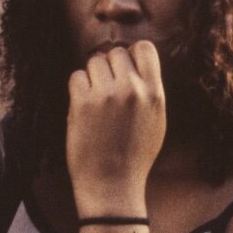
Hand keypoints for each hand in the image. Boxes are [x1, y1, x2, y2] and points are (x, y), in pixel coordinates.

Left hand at [66, 41, 166, 214]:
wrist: (112, 185)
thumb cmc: (134, 155)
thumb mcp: (156, 120)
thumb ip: (148, 90)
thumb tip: (133, 61)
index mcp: (154, 93)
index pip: (145, 48)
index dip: (132, 54)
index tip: (126, 68)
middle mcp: (132, 90)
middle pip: (116, 53)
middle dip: (110, 67)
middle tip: (108, 90)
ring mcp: (106, 95)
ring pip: (94, 62)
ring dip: (93, 77)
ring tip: (96, 100)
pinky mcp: (82, 103)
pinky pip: (77, 77)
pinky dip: (78, 89)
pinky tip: (84, 107)